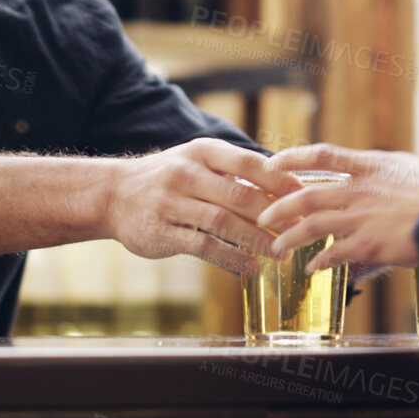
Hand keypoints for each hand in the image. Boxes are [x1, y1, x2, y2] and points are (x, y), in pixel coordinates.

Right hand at [102, 138, 300, 274]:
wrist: (112, 194)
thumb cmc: (167, 178)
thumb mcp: (198, 161)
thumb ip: (235, 172)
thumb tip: (286, 186)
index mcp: (202, 151)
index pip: (250, 163)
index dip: (281, 181)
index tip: (306, 197)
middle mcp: (186, 173)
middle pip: (240, 195)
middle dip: (275, 216)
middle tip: (300, 232)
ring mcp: (171, 203)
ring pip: (223, 222)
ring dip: (256, 239)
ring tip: (281, 252)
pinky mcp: (160, 232)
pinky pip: (202, 246)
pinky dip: (230, 257)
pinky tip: (251, 266)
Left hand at [256, 144, 418, 271]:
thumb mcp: (417, 170)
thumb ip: (395, 172)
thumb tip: (393, 172)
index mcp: (373, 164)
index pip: (322, 155)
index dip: (292, 158)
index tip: (271, 164)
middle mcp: (362, 188)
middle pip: (307, 195)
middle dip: (280, 207)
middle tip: (264, 217)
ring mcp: (362, 216)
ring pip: (311, 225)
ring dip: (290, 237)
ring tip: (277, 247)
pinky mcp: (368, 244)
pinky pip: (333, 253)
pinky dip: (319, 261)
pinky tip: (312, 268)